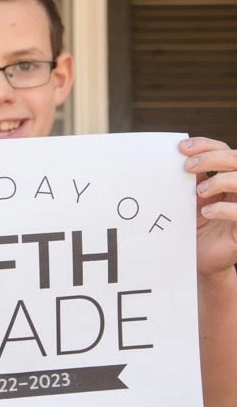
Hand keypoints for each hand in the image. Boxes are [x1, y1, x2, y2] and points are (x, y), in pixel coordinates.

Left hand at [180, 137, 236, 276]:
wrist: (202, 261)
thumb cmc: (196, 229)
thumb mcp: (190, 202)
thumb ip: (190, 182)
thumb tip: (176, 158)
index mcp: (227, 178)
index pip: (224, 151)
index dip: (205, 145)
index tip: (182, 148)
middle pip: (235, 159)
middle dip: (210, 158)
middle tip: (187, 167)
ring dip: (219, 180)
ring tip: (199, 192)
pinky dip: (222, 208)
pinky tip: (207, 212)